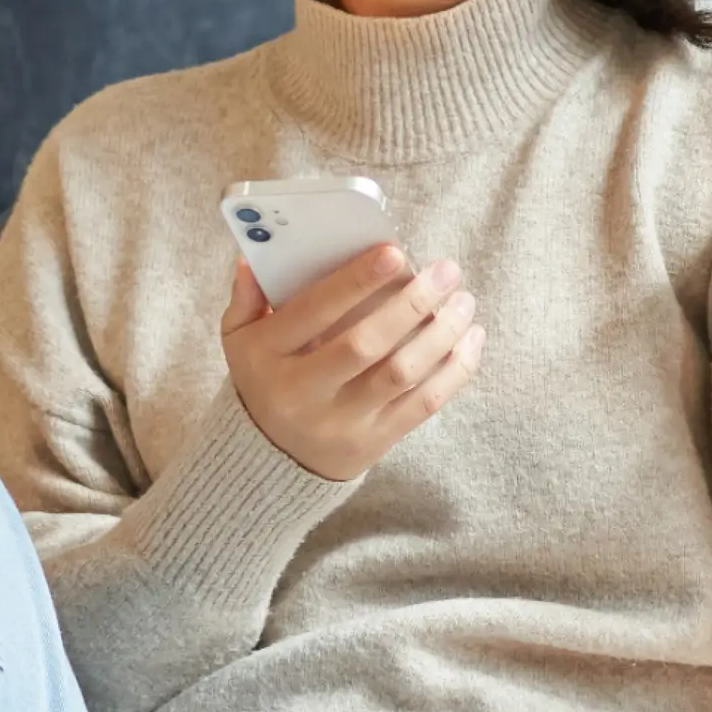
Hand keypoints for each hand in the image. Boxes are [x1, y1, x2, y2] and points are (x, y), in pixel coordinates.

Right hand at [220, 245, 484, 480]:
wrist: (275, 459)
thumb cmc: (266, 380)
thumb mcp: (239, 341)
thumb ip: (247, 299)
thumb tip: (255, 260)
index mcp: (268, 357)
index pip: (313, 312)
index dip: (355, 281)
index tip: (395, 252)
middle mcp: (302, 393)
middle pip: (364, 344)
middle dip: (412, 304)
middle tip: (446, 270)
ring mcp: (341, 422)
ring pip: (401, 374)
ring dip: (442, 334)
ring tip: (464, 301)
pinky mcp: (375, 442)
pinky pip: (423, 404)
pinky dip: (454, 370)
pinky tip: (472, 338)